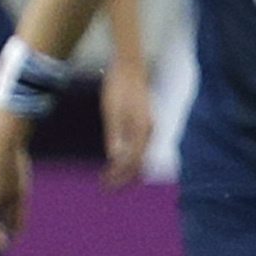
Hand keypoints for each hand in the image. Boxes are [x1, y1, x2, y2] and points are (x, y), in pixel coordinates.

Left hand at [99, 54, 152, 186]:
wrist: (129, 68)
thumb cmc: (118, 88)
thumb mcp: (111, 112)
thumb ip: (114, 136)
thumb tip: (114, 158)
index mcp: (141, 130)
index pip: (131, 162)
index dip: (118, 176)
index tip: (105, 184)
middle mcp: (149, 131)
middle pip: (139, 163)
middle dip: (123, 177)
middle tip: (107, 186)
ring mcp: (149, 127)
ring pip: (141, 157)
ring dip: (127, 170)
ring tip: (112, 177)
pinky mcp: (145, 123)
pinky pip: (140, 148)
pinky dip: (130, 158)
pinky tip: (119, 159)